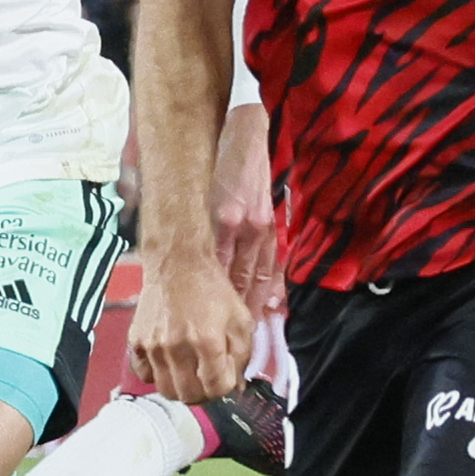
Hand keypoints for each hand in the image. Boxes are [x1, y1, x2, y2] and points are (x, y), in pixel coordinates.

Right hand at [129, 248, 254, 404]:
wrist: (178, 263)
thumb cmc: (211, 289)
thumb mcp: (240, 319)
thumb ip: (243, 356)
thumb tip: (235, 386)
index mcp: (208, 342)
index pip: (216, 389)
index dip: (224, 388)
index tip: (225, 379)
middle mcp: (177, 347)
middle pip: (189, 396)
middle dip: (204, 393)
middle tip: (207, 380)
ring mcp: (153, 346)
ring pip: (166, 390)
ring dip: (181, 387)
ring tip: (189, 373)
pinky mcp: (136, 341)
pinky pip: (143, 375)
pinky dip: (156, 375)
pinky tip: (168, 363)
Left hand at [210, 103, 282, 316]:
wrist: (248, 137)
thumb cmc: (219, 168)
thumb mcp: (201, 200)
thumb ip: (202, 235)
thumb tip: (198, 271)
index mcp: (223, 221)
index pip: (216, 271)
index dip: (211, 300)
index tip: (203, 324)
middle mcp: (245, 227)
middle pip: (238, 280)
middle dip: (231, 311)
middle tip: (223, 339)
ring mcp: (265, 227)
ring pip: (259, 276)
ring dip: (255, 305)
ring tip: (248, 331)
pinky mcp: (276, 224)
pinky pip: (276, 263)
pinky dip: (274, 287)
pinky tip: (273, 304)